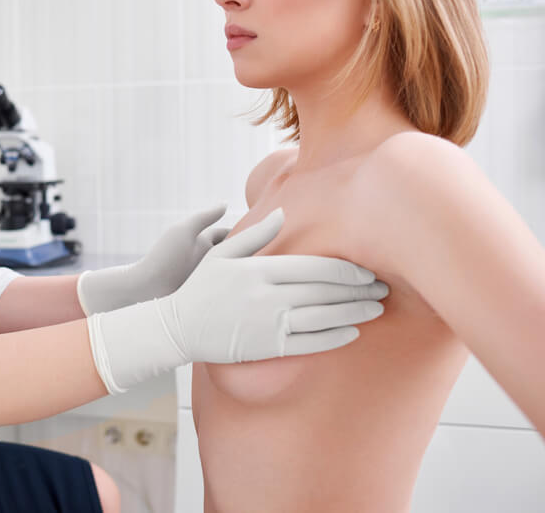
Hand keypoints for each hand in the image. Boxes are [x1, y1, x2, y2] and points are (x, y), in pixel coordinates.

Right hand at [86, 209, 388, 392]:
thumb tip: (282, 213)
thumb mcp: (221, 254)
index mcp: (260, 270)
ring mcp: (269, 323)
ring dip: (354, 313)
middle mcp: (268, 296)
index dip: (348, 270)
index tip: (368, 270)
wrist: (176, 328)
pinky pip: (309, 343)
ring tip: (376, 309)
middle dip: (359, 290)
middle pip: (326, 291)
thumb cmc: (199, 288)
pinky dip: (334, 338)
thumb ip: (255, 235)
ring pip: (323, 317)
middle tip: (384, 288)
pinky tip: (352, 333)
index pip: (316, 268)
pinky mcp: (267, 347)